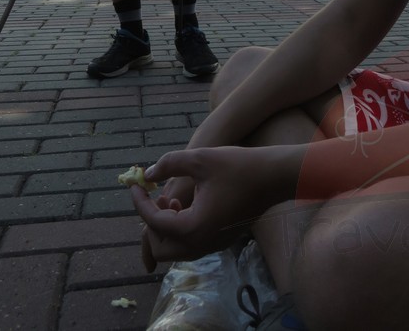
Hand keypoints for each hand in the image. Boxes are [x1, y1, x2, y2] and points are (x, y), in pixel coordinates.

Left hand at [132, 146, 286, 270]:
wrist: (274, 177)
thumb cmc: (238, 166)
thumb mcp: (199, 158)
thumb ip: (169, 164)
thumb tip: (147, 173)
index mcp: (193, 227)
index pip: (154, 222)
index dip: (139, 202)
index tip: (134, 185)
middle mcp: (201, 244)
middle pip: (160, 248)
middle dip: (151, 223)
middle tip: (155, 196)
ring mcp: (212, 245)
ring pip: (175, 249)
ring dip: (165, 227)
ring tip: (170, 198)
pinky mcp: (220, 241)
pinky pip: (190, 244)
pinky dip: (180, 228)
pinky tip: (187, 202)